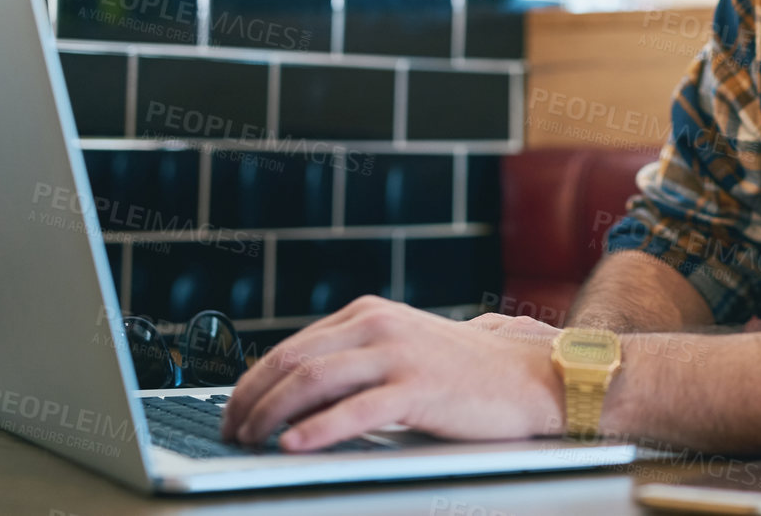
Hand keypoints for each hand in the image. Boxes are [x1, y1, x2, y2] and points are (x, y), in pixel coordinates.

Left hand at [217, 296, 563, 450]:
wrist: (530, 376)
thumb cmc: (466, 373)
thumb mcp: (402, 351)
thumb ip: (356, 361)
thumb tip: (296, 394)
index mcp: (370, 315)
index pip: (291, 348)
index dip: (252, 384)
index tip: (232, 413)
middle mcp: (379, 326)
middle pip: (292, 361)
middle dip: (250, 401)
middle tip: (230, 433)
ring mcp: (399, 354)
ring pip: (313, 381)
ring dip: (270, 415)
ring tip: (250, 442)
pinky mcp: (420, 387)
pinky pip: (355, 410)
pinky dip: (317, 430)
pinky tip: (293, 446)